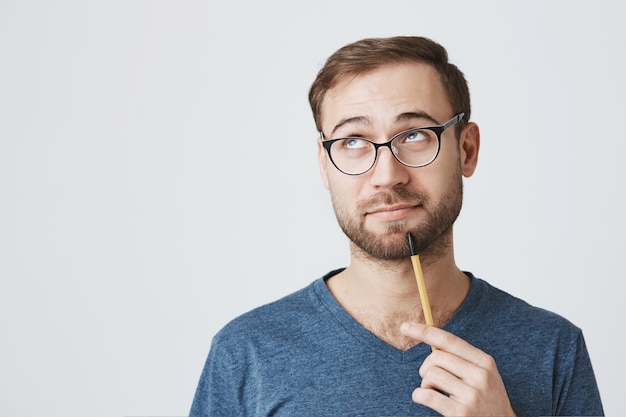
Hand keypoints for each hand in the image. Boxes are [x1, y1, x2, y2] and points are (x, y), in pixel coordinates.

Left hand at [400, 322, 515, 416]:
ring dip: (425, 384)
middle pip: (436, 357)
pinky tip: (422, 399)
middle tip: (429, 380)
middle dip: (425, 367)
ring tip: (433, 392)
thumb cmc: (486, 401)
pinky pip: (427, 395)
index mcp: (485, 362)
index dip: (425, 331)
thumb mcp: (484, 375)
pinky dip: (418, 395)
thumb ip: (463, 359)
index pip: (449, 340)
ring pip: (431, 374)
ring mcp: (472, 394)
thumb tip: (430, 341)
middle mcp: (480, 375)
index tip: (405, 327)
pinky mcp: (462, 412)